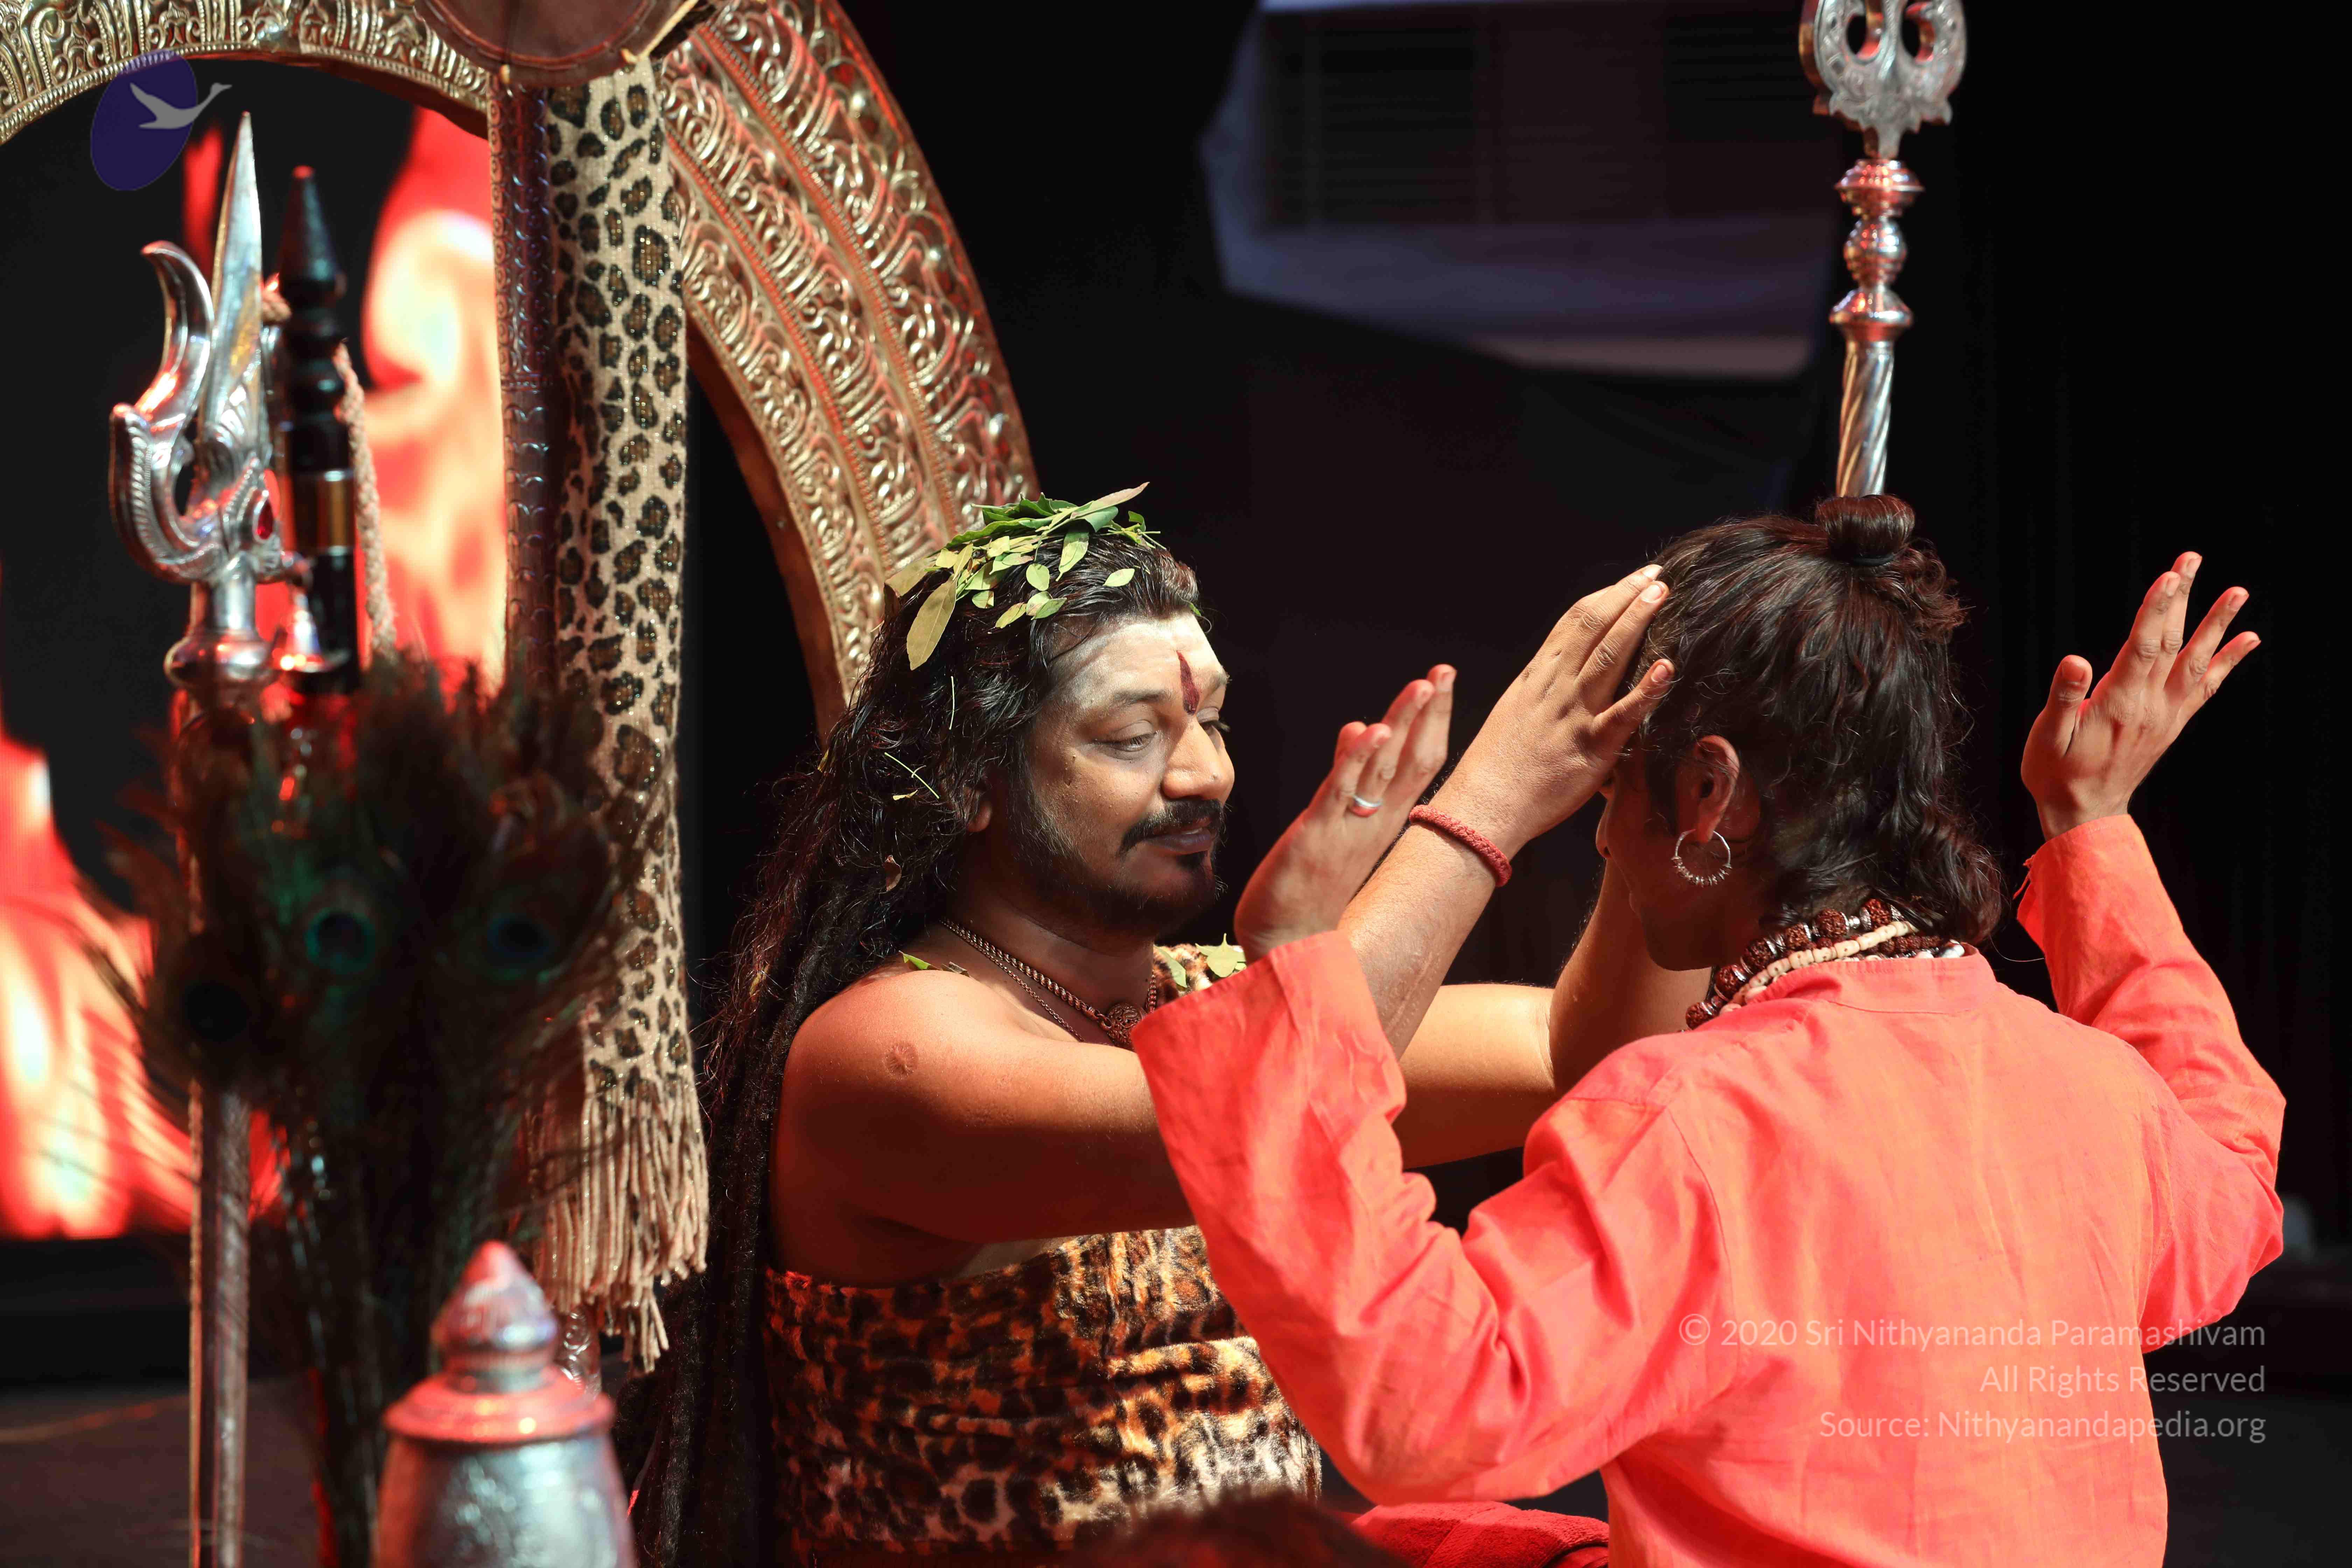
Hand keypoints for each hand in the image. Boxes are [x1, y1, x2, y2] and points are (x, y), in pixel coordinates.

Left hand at [1234, 667, 1453, 959]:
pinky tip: (1371, 730)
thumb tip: (1363, 727)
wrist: (1287, 942)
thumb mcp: (1337, 820)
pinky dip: (1356, 761)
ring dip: (1401, 726)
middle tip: (1443, 673)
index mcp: (1382, 820)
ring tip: (1421, 687)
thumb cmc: (1311, 882)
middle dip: (1428, 715)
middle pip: (1410, 761)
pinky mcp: (1316, 837)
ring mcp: (1347, 829)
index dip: (1433, 722)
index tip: (1443, 683)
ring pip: (1381, 771)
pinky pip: (1341, 793)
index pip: (1418, 764)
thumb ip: (1349, 773)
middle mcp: (1373, 822)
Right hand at [1435, 565, 1675, 854]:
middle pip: (1592, 627)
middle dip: (1626, 596)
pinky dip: (1646, 690)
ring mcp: (1573, 714)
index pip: (1574, 623)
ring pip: (1608, 656)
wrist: (1481, 806)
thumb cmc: (1496, 767)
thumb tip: (1566, 676)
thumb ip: (1543, 692)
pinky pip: (1622, 714)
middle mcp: (1555, 687)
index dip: (1607, 597)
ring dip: (1636, 621)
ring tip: (1661, 595)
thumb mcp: (1515, 714)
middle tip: (1656, 575)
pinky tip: (1668, 668)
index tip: (1632, 580)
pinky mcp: (1590, 747)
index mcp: (1538, 678)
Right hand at [2020, 552, 2257, 840]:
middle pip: (2172, 643)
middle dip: (2182, 599)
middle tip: (2191, 559)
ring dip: (2218, 625)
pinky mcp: (2171, 723)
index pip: (2143, 647)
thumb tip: (2075, 661)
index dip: (2156, 609)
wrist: (2086, 814)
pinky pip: (2205, 687)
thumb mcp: (2046, 739)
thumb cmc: (2056, 774)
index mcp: (2118, 705)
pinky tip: (2246, 641)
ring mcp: (2165, 715)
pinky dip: (2227, 661)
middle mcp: (2150, 707)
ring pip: (2196, 661)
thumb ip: (2062, 700)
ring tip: (2238, 592)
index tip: (2170, 575)